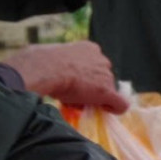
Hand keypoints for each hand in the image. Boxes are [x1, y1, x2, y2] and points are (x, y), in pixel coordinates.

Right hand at [6, 41, 128, 110]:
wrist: (44, 68)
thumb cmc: (40, 62)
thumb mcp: (52, 57)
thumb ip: (61, 64)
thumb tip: (53, 72)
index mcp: (88, 48)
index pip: (93, 65)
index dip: (85, 77)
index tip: (74, 83)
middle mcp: (101, 59)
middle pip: (101, 78)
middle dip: (90, 88)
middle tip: (73, 95)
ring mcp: (105, 75)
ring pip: (105, 90)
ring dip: (94, 98)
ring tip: (75, 102)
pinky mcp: (107, 91)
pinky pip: (120, 103)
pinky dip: (115, 108)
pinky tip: (106, 111)